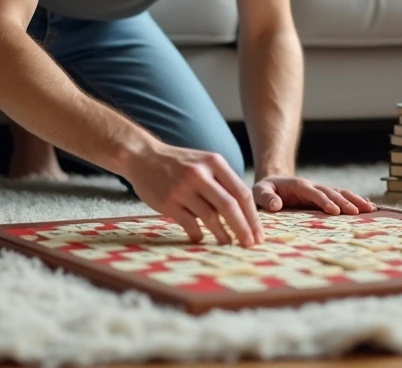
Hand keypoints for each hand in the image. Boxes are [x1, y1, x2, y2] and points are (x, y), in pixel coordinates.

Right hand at [124, 143, 263, 246]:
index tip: (258, 233)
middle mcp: (200, 174)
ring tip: (228, 244)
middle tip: (250, 245)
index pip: (242, 193)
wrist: (142, 156)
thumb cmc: (179, 164)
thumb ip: (223, 182)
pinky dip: (198, 235)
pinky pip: (189, 224)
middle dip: (244, 229)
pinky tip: (201, 238)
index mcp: (214, 163)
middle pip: (230, 206)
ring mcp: (183, 188)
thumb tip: (246, 214)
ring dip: (223, 235)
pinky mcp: (168, 202)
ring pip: (211, 217)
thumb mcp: (204, 162)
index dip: (253, 217)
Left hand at [252, 175, 376, 214]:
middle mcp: (313, 186)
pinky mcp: (325, 196)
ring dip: (355, 200)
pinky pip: (343, 197)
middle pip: (332, 193)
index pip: (314, 193)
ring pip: (341, 193)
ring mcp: (321, 191)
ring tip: (370, 209)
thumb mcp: (260, 192)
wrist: (273, 183)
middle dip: (344, 202)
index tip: (335, 211)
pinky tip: (369, 207)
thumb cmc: (266, 190)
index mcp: (299, 186)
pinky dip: (356, 200)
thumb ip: (266, 198)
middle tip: (357, 212)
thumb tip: (276, 205)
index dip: (324, 201)